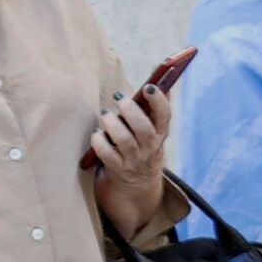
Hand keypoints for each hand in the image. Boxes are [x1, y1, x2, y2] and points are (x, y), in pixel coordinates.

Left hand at [92, 82, 173, 237]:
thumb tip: (159, 80)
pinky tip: (97, 134)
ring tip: (105, 114)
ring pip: (124, 140)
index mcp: (160, 133)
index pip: (165, 116)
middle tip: (119, 98)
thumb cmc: (143, 144)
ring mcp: (134, 160)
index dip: (158, 101)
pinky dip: (99, 141)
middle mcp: (149, 148)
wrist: (138, 181)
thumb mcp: (154, 129)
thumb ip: (155, 107)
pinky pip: (106, 154)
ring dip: (112, 124)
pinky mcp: (117, 168)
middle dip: (130, 110)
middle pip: (142, 128)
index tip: (148, 87)